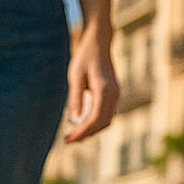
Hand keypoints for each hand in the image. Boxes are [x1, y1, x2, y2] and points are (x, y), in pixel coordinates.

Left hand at [64, 29, 118, 143]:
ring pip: (107, 121)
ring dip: (91, 130)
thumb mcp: (75, 77)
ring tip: (73, 135)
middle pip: (102, 123)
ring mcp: (116, 95)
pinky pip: (106, 114)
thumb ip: (75, 99)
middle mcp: (114, 94)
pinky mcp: (113, 94)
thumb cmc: (85, 58)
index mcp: (105, 91)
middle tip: (67, 140)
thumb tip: (74, 121)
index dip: (82, 132)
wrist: (99, 43)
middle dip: (86, 134)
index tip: (68, 139)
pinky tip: (81, 125)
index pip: (95, 119)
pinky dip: (95, 123)